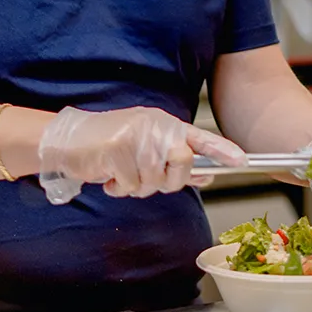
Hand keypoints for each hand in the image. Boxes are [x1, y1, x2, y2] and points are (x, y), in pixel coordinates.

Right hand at [38, 107, 246, 204]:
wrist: (68, 141)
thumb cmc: (109, 145)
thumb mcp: (145, 149)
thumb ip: (175, 162)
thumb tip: (206, 176)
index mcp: (164, 124)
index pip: (200, 138)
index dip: (223, 150)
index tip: (243, 161)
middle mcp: (154, 126)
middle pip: (181, 164)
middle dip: (167, 182)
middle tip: (145, 178)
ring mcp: (135, 136)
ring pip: (155, 181)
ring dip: (137, 187)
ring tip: (122, 173)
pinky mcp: (116, 150)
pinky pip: (131, 185)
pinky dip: (120, 188)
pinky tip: (109, 175)